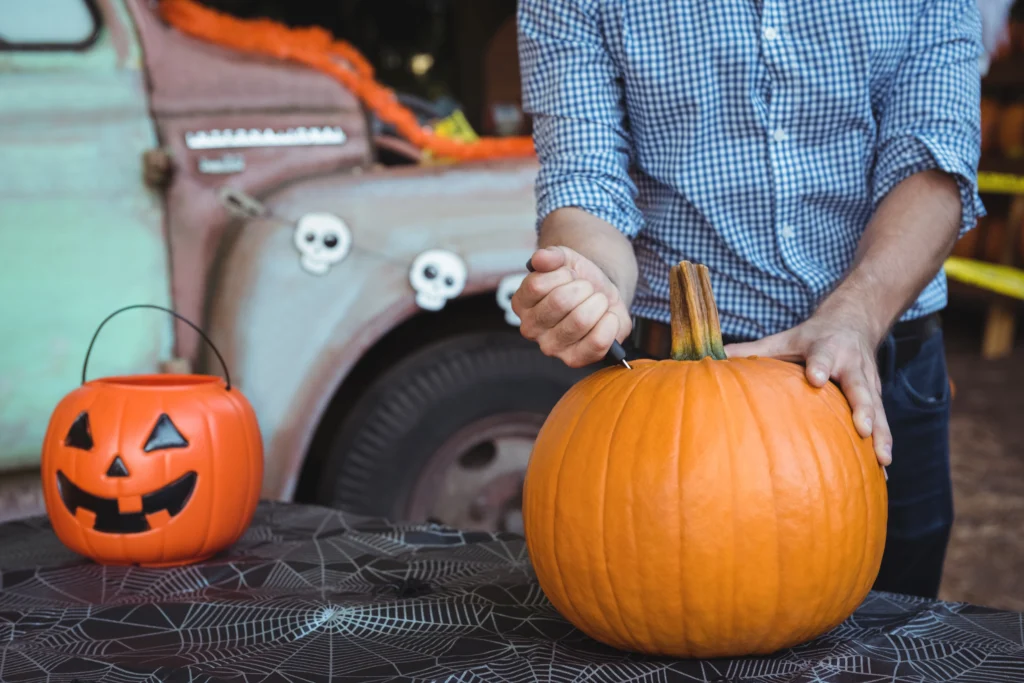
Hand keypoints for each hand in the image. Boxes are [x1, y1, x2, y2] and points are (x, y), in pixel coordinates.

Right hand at [512, 246, 631, 367]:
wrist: (603, 296)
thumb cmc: (579, 281)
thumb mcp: (566, 260)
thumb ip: (552, 255)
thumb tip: (540, 258)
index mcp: (521, 303)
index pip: (537, 285)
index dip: (562, 274)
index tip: (570, 274)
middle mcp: (530, 328)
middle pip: (560, 301)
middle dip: (583, 287)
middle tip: (587, 289)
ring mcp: (551, 347)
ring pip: (581, 320)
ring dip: (598, 303)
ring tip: (597, 302)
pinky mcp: (574, 360)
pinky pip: (598, 341)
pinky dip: (610, 323)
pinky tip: (606, 317)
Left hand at [723, 314, 891, 466]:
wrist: (853, 323)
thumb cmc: (811, 338)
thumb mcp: (784, 339)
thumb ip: (753, 351)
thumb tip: (714, 357)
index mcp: (827, 349)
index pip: (823, 357)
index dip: (820, 366)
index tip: (817, 378)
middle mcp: (853, 366)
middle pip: (860, 388)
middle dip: (863, 408)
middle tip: (862, 428)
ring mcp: (870, 384)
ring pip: (879, 410)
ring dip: (881, 435)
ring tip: (882, 461)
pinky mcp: (878, 399)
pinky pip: (883, 424)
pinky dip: (883, 445)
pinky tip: (883, 472)